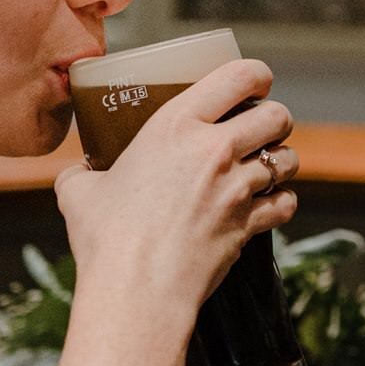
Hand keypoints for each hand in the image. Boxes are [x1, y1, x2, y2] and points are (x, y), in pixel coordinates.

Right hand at [54, 58, 298, 327]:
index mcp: (174, 126)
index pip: (237, 76)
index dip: (257, 74)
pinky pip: (286, 203)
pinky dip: (282, 203)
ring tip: (267, 167)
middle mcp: (214, 150)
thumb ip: (82, 174)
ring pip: (288, 159)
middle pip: (277, 115)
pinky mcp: (249, 224)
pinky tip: (268, 205)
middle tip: (261, 128)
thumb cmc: (106, 239)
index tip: (257, 82)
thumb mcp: (79, 192)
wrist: (135, 291)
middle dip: (275, 119)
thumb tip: (77, 174)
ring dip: (281, 161)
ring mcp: (237, 187)